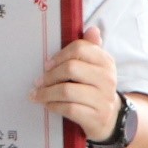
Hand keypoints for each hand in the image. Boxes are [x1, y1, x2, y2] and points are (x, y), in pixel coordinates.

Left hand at [32, 25, 121, 143]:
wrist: (111, 118)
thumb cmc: (95, 88)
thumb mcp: (96, 68)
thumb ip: (90, 48)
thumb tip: (92, 29)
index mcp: (106, 62)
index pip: (80, 48)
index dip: (59, 55)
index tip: (47, 64)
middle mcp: (107, 79)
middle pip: (71, 68)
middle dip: (50, 75)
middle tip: (38, 81)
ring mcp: (103, 99)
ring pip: (67, 90)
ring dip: (47, 92)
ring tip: (37, 94)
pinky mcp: (96, 117)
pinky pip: (69, 108)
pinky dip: (53, 105)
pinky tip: (48, 104)